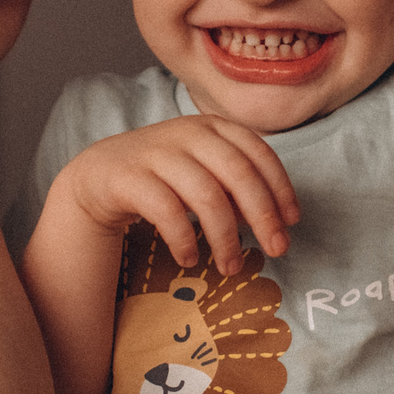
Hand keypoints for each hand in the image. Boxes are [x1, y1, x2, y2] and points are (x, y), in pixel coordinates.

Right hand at [49, 115, 299, 274]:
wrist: (102, 174)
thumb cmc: (166, 177)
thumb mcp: (207, 174)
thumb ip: (239, 189)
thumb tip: (275, 220)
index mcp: (213, 127)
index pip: (259, 153)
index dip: (281, 188)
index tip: (292, 222)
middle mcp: (189, 133)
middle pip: (239, 174)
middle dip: (263, 215)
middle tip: (277, 250)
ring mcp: (158, 152)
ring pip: (206, 195)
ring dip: (224, 237)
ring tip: (230, 267)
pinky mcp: (130, 177)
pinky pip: (167, 210)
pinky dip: (184, 239)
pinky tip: (190, 258)